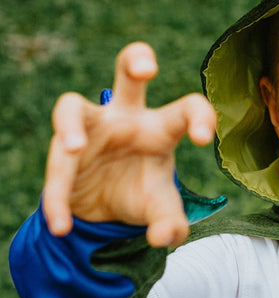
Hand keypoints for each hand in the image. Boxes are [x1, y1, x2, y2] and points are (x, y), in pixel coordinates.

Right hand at [42, 42, 215, 247]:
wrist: (104, 211)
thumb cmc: (141, 193)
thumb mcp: (160, 210)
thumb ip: (170, 222)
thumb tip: (164, 238)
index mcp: (161, 127)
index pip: (186, 108)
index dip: (199, 115)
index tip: (204, 138)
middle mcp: (125, 118)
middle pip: (126, 71)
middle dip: (135, 60)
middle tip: (146, 68)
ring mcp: (90, 129)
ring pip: (71, 106)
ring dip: (69, 125)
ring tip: (73, 148)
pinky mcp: (62, 152)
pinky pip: (55, 168)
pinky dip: (57, 198)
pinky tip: (62, 226)